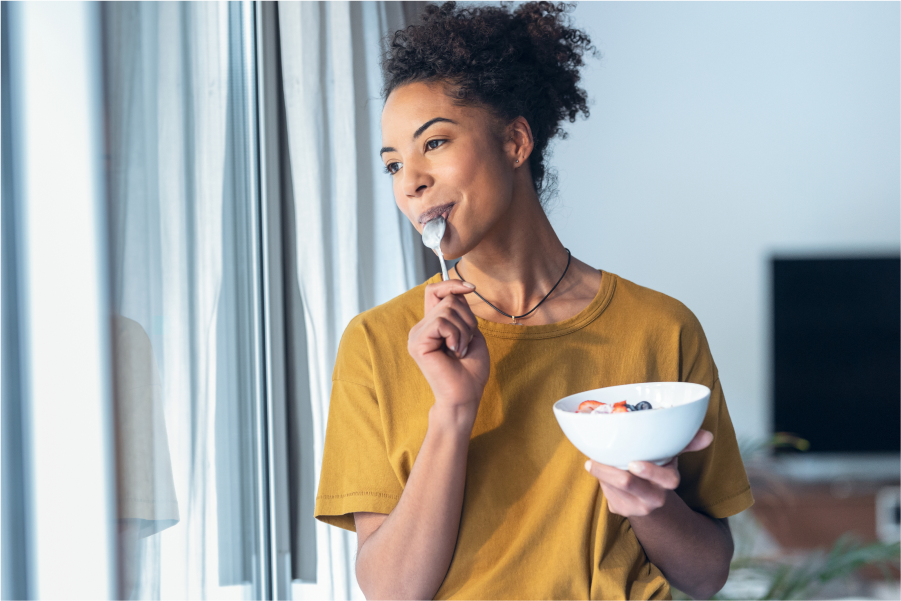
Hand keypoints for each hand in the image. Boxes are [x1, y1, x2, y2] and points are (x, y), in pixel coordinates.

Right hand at [408, 280, 489, 409]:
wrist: (466, 396)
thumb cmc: (471, 370)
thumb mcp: (470, 332)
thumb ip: (461, 311)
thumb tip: (456, 290)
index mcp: (431, 325)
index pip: (434, 290)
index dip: (452, 284)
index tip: (471, 288)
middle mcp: (420, 328)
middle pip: (447, 299)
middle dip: (467, 318)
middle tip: (466, 342)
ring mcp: (416, 335)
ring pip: (447, 310)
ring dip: (464, 331)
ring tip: (460, 350)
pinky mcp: (417, 343)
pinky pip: (442, 322)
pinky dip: (456, 336)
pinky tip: (454, 352)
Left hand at [585, 429, 712, 516]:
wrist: (647, 497)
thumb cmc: (658, 467)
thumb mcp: (671, 455)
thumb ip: (687, 443)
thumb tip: (708, 436)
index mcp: (669, 482)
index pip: (665, 479)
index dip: (650, 472)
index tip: (633, 463)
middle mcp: (654, 498)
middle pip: (628, 484)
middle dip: (609, 472)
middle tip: (592, 462)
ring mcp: (635, 507)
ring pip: (612, 487)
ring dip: (601, 472)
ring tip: (595, 460)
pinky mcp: (619, 510)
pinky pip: (606, 493)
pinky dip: (600, 479)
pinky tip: (602, 471)